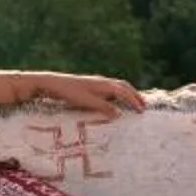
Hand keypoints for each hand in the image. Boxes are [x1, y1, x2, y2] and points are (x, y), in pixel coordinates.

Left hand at [22, 70, 143, 115]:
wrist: (52, 83)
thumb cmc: (69, 93)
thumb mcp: (86, 102)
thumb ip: (103, 107)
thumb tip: (119, 113)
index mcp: (104, 85)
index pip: (124, 92)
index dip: (134, 101)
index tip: (142, 111)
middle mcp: (102, 82)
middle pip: (123, 86)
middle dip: (134, 95)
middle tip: (143, 105)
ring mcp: (96, 82)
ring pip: (117, 86)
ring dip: (127, 93)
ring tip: (133, 102)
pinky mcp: (90, 85)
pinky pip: (110, 88)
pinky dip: (118, 93)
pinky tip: (114, 100)